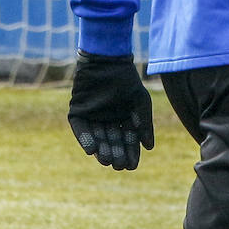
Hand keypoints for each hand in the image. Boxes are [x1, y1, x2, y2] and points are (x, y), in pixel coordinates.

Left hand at [67, 51, 154, 170]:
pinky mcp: (78, 114)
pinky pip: (81, 130)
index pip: (127, 140)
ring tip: (106, 160)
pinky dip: (86, 140)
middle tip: (118, 166)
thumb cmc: (127, 81)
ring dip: (101, 150)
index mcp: (124, 119)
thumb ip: (145, 124)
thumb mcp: (141, 103)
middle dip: (116, 154)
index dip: (130, 153)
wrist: (108, 62)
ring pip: (97, 139)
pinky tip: (92, 151)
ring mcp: (92, 118)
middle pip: (112, 142)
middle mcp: (107, 121)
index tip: (132, 166)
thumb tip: (150, 147)